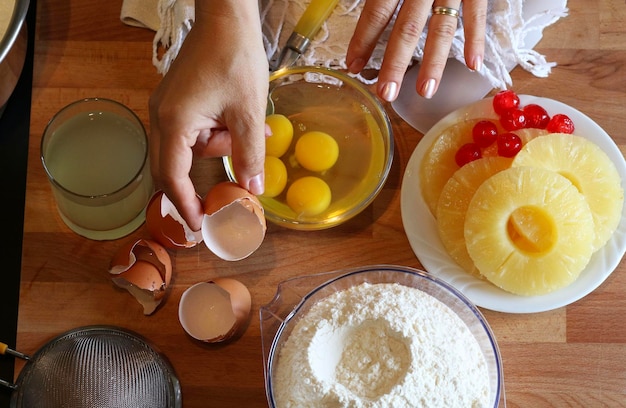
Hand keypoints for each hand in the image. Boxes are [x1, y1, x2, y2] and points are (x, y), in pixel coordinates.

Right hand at [149, 1, 268, 230]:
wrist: (226, 18)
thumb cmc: (235, 59)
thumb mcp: (248, 113)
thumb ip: (249, 155)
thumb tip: (253, 190)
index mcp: (174, 122)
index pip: (172, 176)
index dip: (185, 205)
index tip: (199, 225)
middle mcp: (162, 116)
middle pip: (176, 165)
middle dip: (203, 177)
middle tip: (225, 193)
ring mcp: (166, 107)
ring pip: (190, 146)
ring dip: (219, 146)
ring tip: (249, 128)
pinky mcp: (177, 100)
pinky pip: (192, 129)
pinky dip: (216, 131)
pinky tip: (239, 120)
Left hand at [346, 0, 486, 100]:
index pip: (377, 12)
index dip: (363, 40)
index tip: (353, 65)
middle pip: (407, 28)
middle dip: (395, 64)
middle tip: (385, 93)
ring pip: (442, 28)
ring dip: (434, 63)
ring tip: (425, 92)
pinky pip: (478, 13)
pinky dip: (477, 39)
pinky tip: (473, 65)